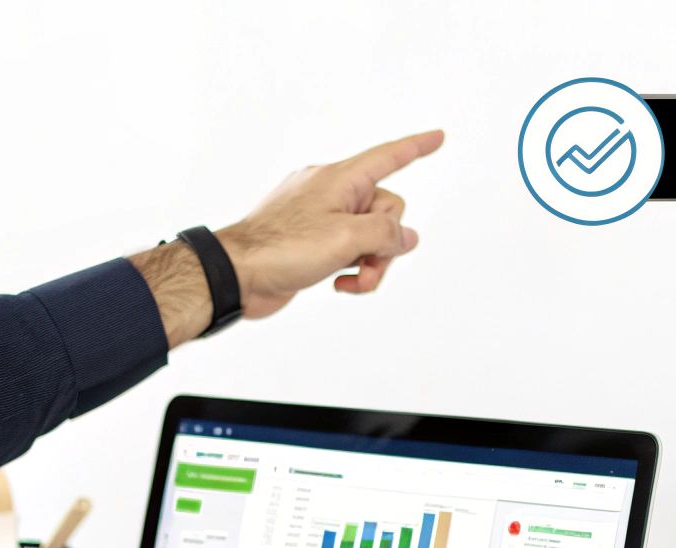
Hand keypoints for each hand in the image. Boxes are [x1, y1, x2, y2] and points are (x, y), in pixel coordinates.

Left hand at [217, 130, 443, 317]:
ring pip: (369, 236)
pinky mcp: (311, 241)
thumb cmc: (282, 249)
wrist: (237, 274)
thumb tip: (405, 238)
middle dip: (385, 244)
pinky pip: (349, 250)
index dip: (416, 148)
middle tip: (366, 264)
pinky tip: (337, 282)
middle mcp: (331, 192)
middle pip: (385, 211)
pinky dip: (352, 269)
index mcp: (339, 179)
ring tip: (351, 280)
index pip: (388, 157)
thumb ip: (386, 234)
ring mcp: (320, 217)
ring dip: (369, 264)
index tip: (438, 137)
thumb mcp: (347, 238)